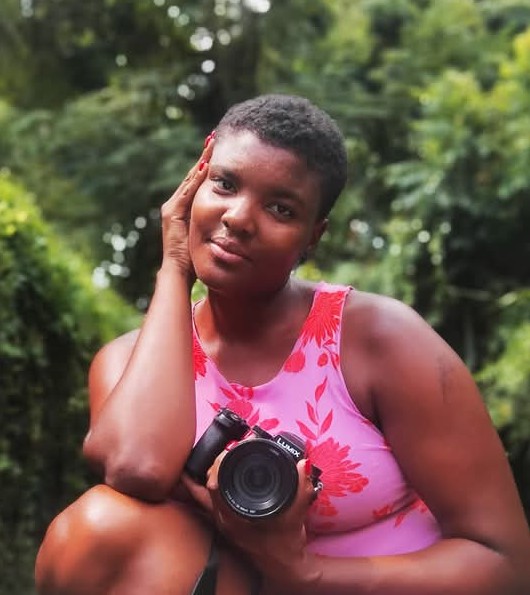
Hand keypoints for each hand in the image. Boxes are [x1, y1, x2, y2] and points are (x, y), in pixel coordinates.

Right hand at [160, 132, 214, 277]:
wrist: (179, 273)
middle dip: (205, 157)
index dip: (208, 164)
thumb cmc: (197, 258)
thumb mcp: (210, 235)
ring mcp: (173, 207)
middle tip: (216, 137)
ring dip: (201, 162)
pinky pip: (187, 193)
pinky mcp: (172, 213)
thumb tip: (236, 217)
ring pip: (190, 179)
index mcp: (186, 208)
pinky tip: (205, 167)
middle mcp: (177, 204)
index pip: (199, 181)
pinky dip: (195, 180)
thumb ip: (218, 224)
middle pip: (193, 175)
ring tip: (212, 144)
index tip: (220, 148)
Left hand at [182, 449, 320, 587]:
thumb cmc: (286, 543)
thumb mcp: (297, 515)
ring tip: (208, 456)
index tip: (230, 448)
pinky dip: (207, 486)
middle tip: (225, 448)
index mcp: (235, 518)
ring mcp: (222, 523)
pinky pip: (208, 501)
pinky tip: (210, 475)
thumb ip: (301, 489)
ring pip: (202, 495)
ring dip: (205, 475)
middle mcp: (224, 520)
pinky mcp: (226, 523)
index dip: (219, 463)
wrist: (284, 566)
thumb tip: (302, 464)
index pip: (215, 485)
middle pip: (204, 487)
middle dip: (212, 464)